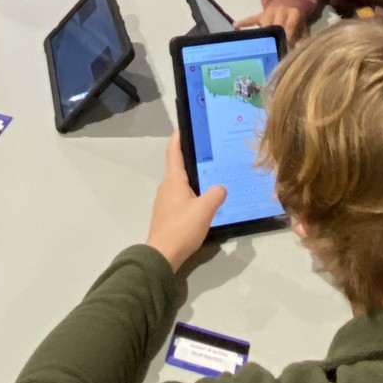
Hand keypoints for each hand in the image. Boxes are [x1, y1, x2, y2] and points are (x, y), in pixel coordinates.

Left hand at [146, 132, 225, 272]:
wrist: (162, 254)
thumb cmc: (182, 227)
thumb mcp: (205, 210)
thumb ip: (215, 195)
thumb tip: (220, 188)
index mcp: (174, 180)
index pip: (174, 153)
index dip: (178, 138)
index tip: (183, 127)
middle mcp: (166, 187)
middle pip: (178, 168)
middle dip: (191, 159)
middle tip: (209, 154)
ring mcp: (165, 201)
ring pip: (180, 184)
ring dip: (193, 179)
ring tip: (211, 177)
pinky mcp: (167, 214)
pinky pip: (181, 197)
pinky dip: (191, 194)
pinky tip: (203, 201)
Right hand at [234, 4, 306, 44]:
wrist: (288, 4)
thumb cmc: (296, 21)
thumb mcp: (303, 28)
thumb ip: (302, 39)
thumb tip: (299, 49)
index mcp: (293, 12)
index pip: (290, 23)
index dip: (289, 33)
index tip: (286, 44)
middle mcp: (280, 10)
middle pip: (276, 22)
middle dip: (274, 34)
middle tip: (272, 47)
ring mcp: (268, 12)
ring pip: (264, 21)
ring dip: (262, 31)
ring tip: (259, 43)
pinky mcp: (259, 15)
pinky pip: (251, 19)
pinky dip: (244, 22)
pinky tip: (236, 26)